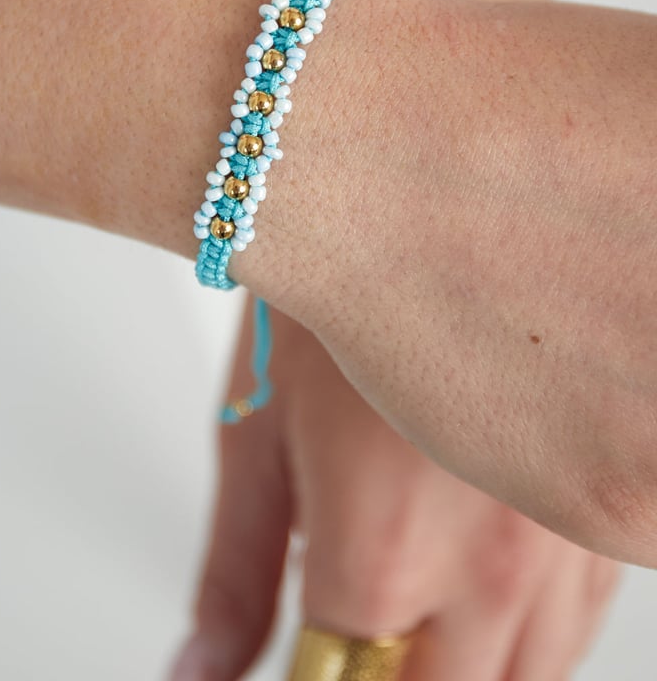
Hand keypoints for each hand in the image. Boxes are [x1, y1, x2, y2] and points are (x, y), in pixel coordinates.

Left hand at [170, 306, 619, 679]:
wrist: (419, 176)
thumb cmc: (331, 277)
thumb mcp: (259, 429)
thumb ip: (235, 574)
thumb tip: (203, 670)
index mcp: (382, 552)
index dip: (306, 674)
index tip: (302, 648)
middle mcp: (490, 563)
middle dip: (384, 675)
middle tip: (352, 610)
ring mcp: (563, 535)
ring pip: (526, 679)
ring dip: (459, 659)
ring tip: (411, 572)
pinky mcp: (604, 504)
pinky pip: (578, 620)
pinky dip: (524, 618)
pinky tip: (478, 553)